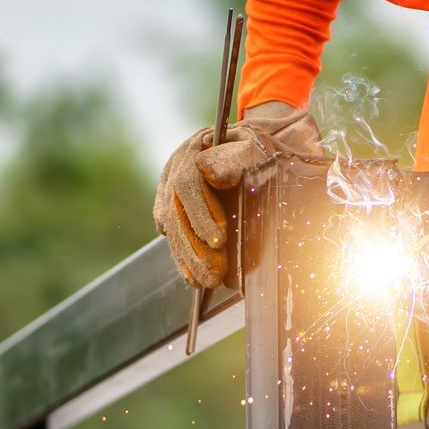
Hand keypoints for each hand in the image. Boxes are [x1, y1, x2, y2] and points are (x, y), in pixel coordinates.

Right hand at [153, 101, 324, 286]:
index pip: (189, 183)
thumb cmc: (259, 151)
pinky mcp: (170, 205)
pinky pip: (171, 233)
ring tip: (207, 280)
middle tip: (215, 273)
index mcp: (197, 148)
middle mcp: (178, 166)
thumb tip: (210, 174)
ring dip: (187, 256)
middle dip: (194, 245)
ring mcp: (170, 185)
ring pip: (170, 225)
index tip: (219, 239)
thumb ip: (234, 159)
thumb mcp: (255, 149)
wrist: (254, 150)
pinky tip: (193, 276)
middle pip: (175, 210)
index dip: (201, 214)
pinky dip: (182, 257)